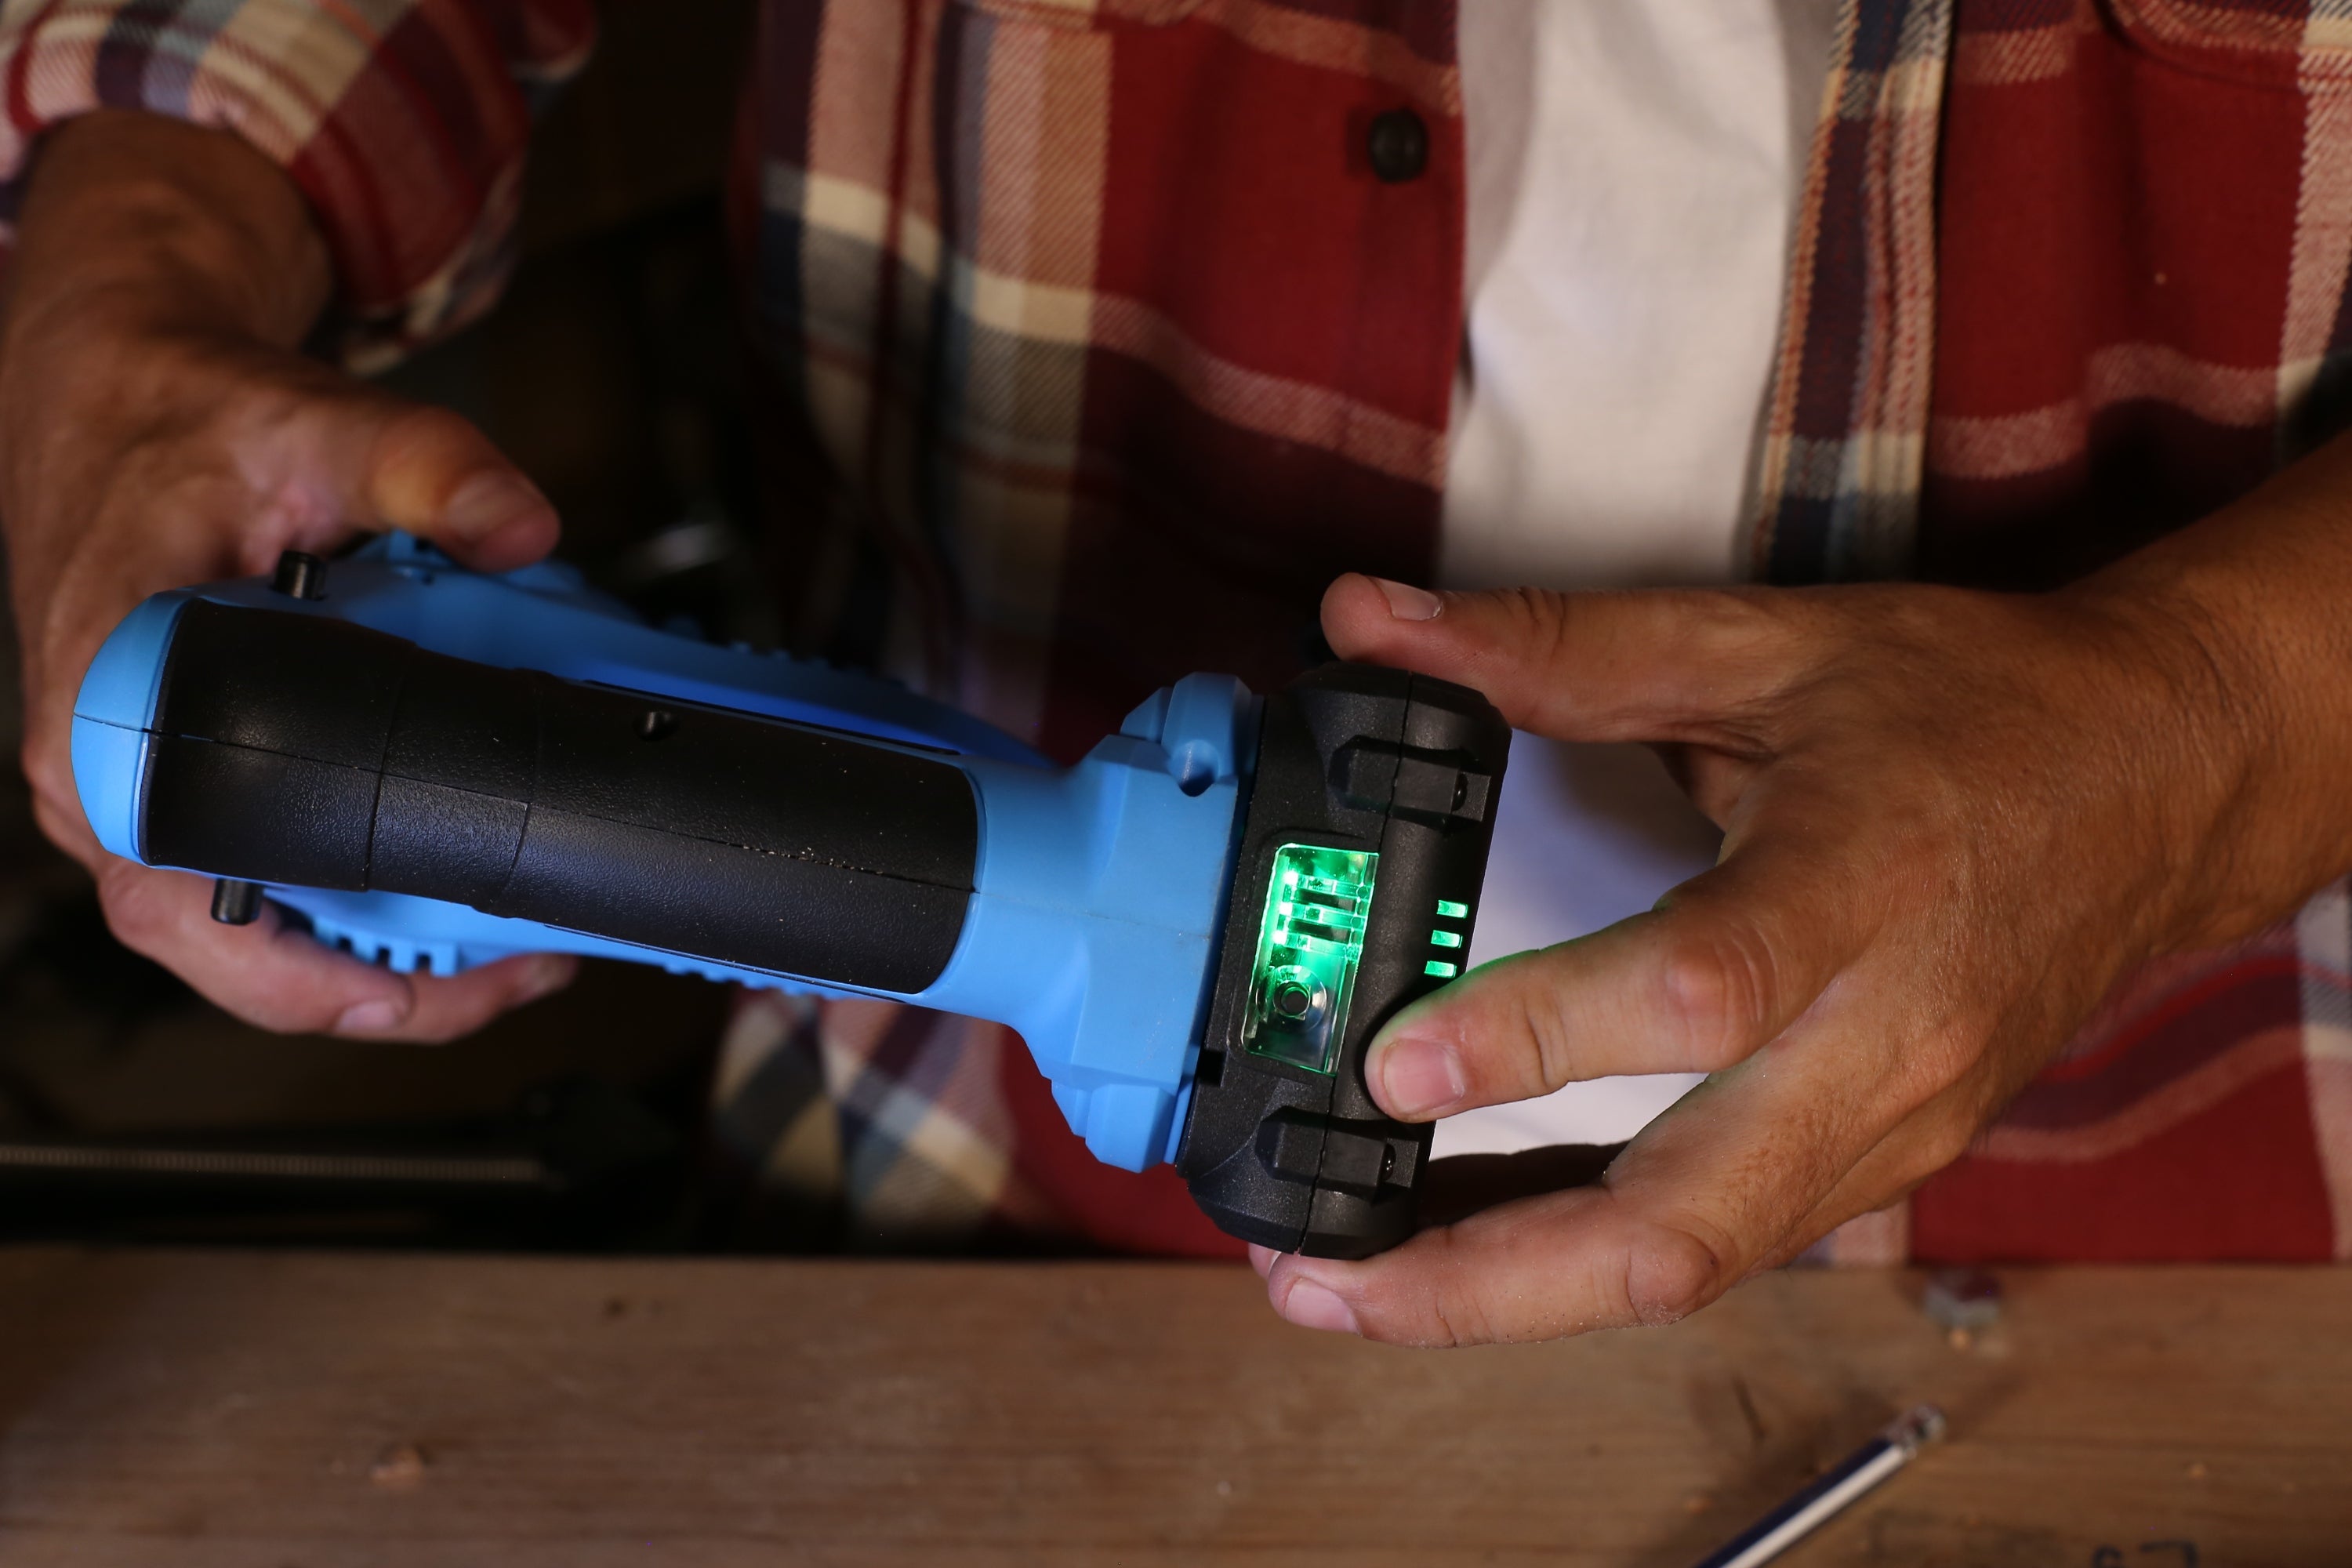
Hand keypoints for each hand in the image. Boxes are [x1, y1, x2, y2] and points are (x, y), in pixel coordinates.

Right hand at [2, 111, 573, 1040]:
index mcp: (108, 719)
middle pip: (231, 951)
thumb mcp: (310, 426)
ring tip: (504, 949)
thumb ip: (424, 466)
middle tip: (516, 972)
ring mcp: (137, 790)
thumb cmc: (176, 422)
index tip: (433, 980)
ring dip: (377, 951)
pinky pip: (261, 872)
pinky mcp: (177, 778)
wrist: (117, 390)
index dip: (317, 971)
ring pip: (250, 926)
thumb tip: (519, 524)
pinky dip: (353, 893)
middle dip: (383, 984)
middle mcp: (104, 779)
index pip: (191, 906)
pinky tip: (443, 889)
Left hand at [1251, 549, 2340, 1344]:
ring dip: (1512, 1301)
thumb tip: (1368, 622)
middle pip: (1684, 1224)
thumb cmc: (1975, 709)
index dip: (1537, 1039)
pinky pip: (1720, 1246)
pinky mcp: (1889, 1163)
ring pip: (1692, 1267)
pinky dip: (1585, 1266)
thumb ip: (1559, 647)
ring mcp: (1893, 1125)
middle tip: (1317, 1273)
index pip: (1696, 993)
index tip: (1390, 1067)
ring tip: (1355, 1288)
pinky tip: (1473, 1251)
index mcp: (1861, 885)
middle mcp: (1883, 1040)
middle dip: (1483, 1277)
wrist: (2162, 781)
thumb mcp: (1770, 644)